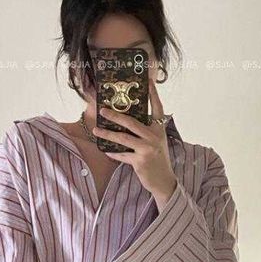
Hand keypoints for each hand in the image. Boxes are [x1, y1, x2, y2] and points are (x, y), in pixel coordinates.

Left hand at [92, 79, 176, 205]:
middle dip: (115, 116)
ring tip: (96, 130)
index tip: (148, 81)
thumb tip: (125, 120)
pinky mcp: (140, 161)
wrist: (164, 180)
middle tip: (103, 110)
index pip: (157, 108)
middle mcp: (154, 137)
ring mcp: (147, 149)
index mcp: (159, 129)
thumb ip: (146, 131)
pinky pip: (122, 155)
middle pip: (132, 122)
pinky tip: (106, 151)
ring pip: (123, 138)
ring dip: (107, 134)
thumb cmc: (158, 159)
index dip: (153, 94)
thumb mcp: (156, 142)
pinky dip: (113, 153)